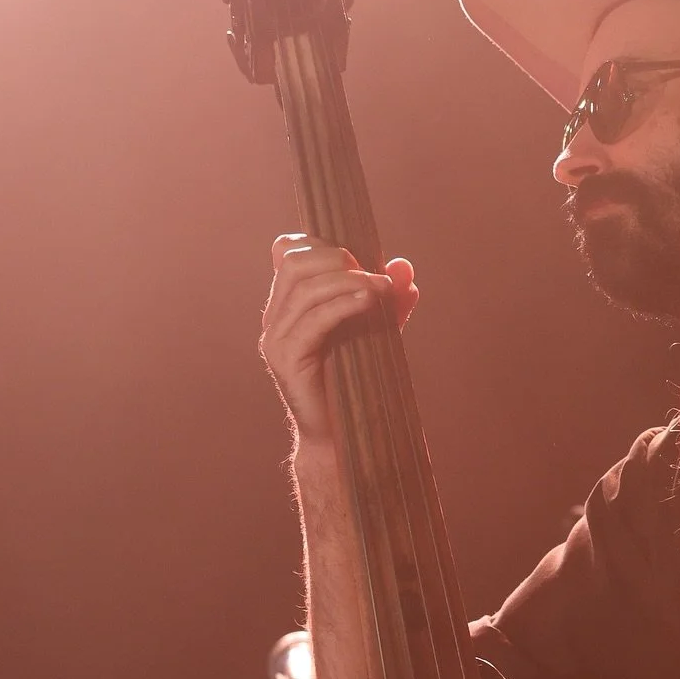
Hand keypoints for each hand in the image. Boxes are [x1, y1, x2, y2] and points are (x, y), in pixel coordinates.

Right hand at [260, 233, 418, 444]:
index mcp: (288, 303)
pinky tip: (368, 303)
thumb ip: (388, 300)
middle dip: (340, 258)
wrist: (345, 436)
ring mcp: (275, 338)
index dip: (322, 242)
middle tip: (376, 276)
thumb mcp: (377, 331)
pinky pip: (313, 319)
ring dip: (348, 279)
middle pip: (296, 260)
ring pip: (304, 286)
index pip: (288, 250)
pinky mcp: (285, 359)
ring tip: (381, 289)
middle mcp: (275, 316)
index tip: (359, 259)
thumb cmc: (359, 381)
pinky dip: (342, 304)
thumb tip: (404, 266)